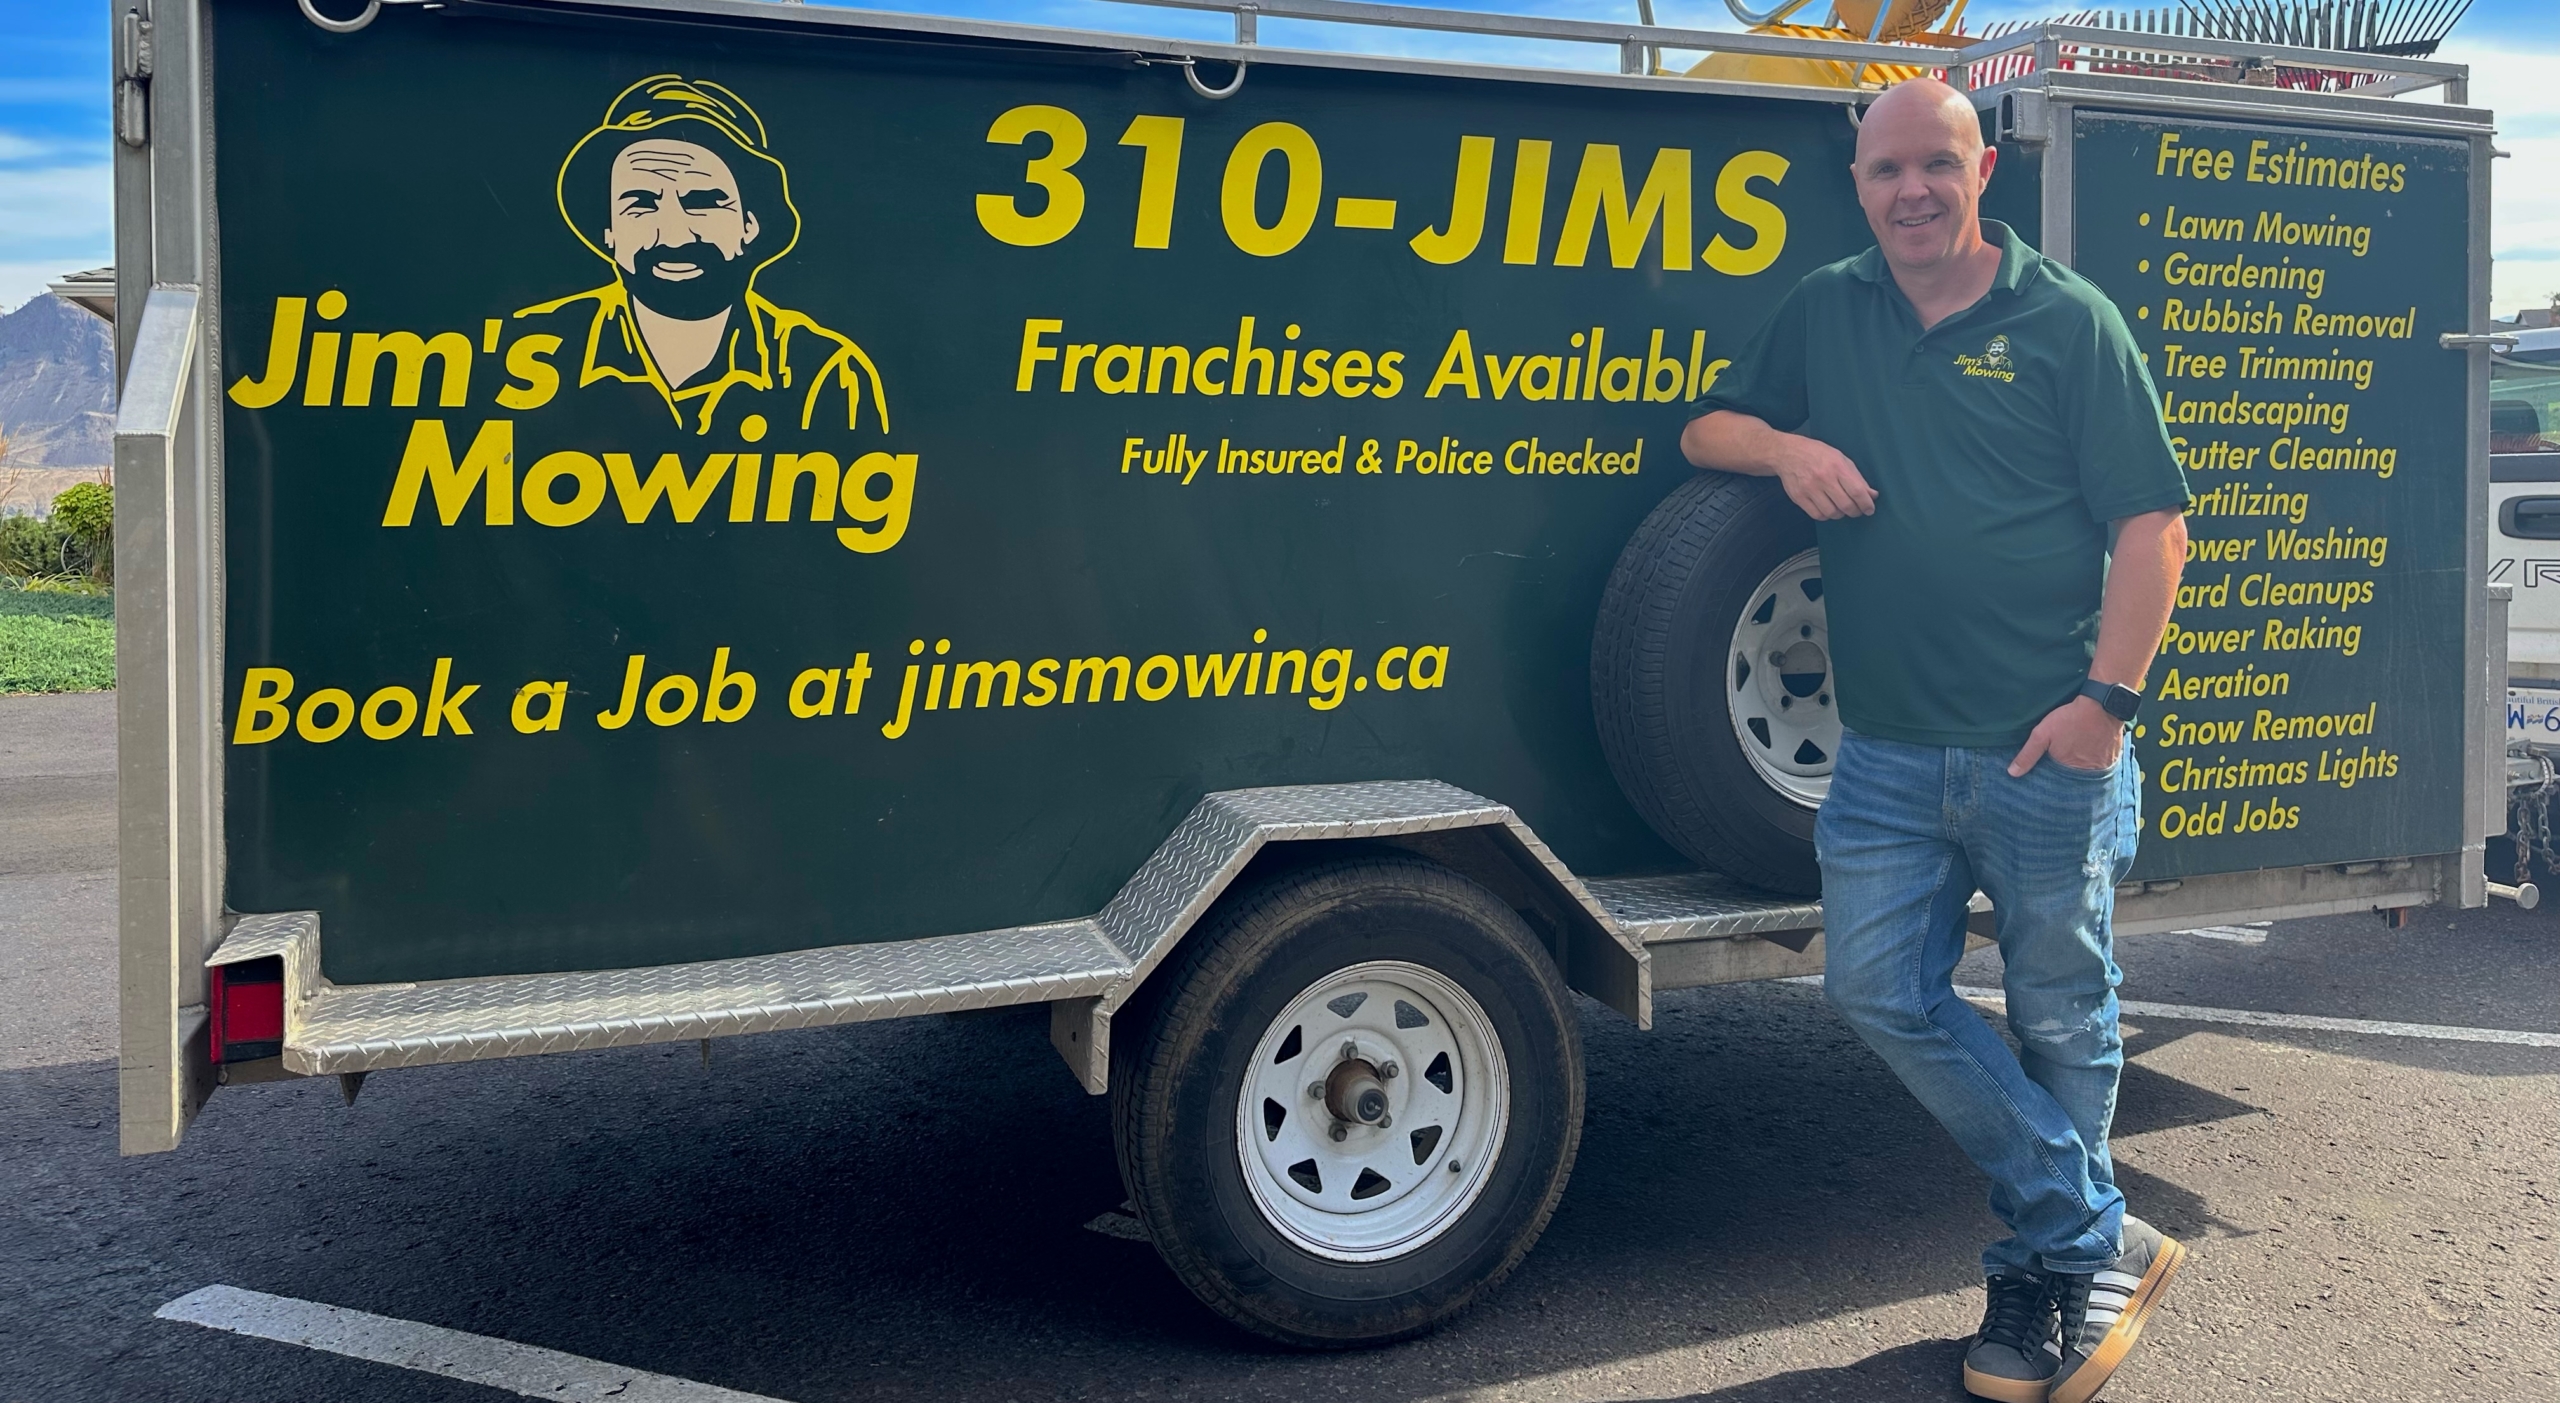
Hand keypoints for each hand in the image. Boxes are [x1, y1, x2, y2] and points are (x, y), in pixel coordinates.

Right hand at [1770, 435, 1877, 519]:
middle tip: (1856, 510)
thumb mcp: (1841, 459)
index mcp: (1837, 466)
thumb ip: (1857, 478)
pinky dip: (1826, 516)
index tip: (1869, 510)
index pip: (1857, 491)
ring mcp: (1809, 488)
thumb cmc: (1818, 454)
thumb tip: (1872, 495)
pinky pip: (1817, 515)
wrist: (1787, 453)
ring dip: (1840, 514)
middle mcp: (1823, 478)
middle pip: (1845, 505)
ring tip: (1840, 507)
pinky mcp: (1799, 497)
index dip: (1866, 504)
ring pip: (1832, 513)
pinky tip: (1827, 508)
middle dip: (1855, 512)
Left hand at [2008, 696, 2124, 777]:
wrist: (2101, 704)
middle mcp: (2089, 773)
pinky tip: (2088, 749)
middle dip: (2067, 771)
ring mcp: (2103, 766)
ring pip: (2088, 771)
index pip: (2058, 781)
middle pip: (2074, 777)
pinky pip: (2101, 763)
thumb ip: (2028, 754)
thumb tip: (2012, 773)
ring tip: (2076, 752)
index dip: (2052, 775)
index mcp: (2070, 772)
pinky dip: (2094, 759)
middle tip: (2064, 757)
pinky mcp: (2113, 757)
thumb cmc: (2070, 719)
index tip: (2048, 767)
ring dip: (2082, 765)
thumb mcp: (2042, 734)